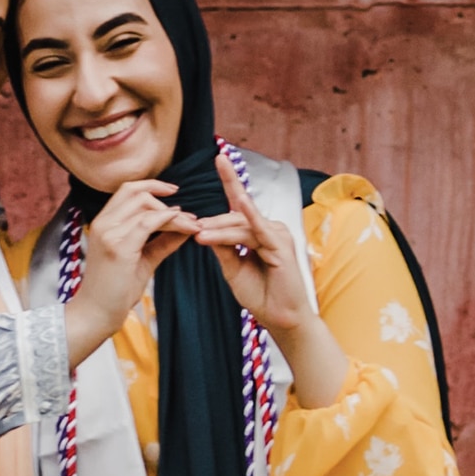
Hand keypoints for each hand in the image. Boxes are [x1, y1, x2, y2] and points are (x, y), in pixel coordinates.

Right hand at [64, 180, 197, 367]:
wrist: (97, 313)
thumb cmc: (116, 289)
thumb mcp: (144, 259)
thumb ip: (163, 241)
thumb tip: (186, 228)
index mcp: (104, 222)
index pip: (128, 190)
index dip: (152, 185)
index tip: (175, 192)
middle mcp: (104, 222)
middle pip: (136, 191)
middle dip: (164, 198)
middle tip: (188, 215)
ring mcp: (109, 233)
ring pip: (146, 206)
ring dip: (173, 213)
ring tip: (192, 225)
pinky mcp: (119, 246)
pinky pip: (149, 223)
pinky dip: (171, 221)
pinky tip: (185, 229)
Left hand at [194, 154, 316, 335]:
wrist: (279, 318)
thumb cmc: (260, 294)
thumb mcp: (233, 268)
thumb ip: (223, 247)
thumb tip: (205, 230)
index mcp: (257, 231)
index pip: (239, 203)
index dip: (230, 180)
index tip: (219, 157)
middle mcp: (269, 228)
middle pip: (234, 217)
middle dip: (213, 224)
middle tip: (193, 230)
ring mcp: (277, 234)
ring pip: (241, 225)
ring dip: (219, 230)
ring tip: (200, 235)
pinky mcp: (281, 245)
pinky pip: (260, 228)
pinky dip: (250, 215)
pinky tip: (242, 201)